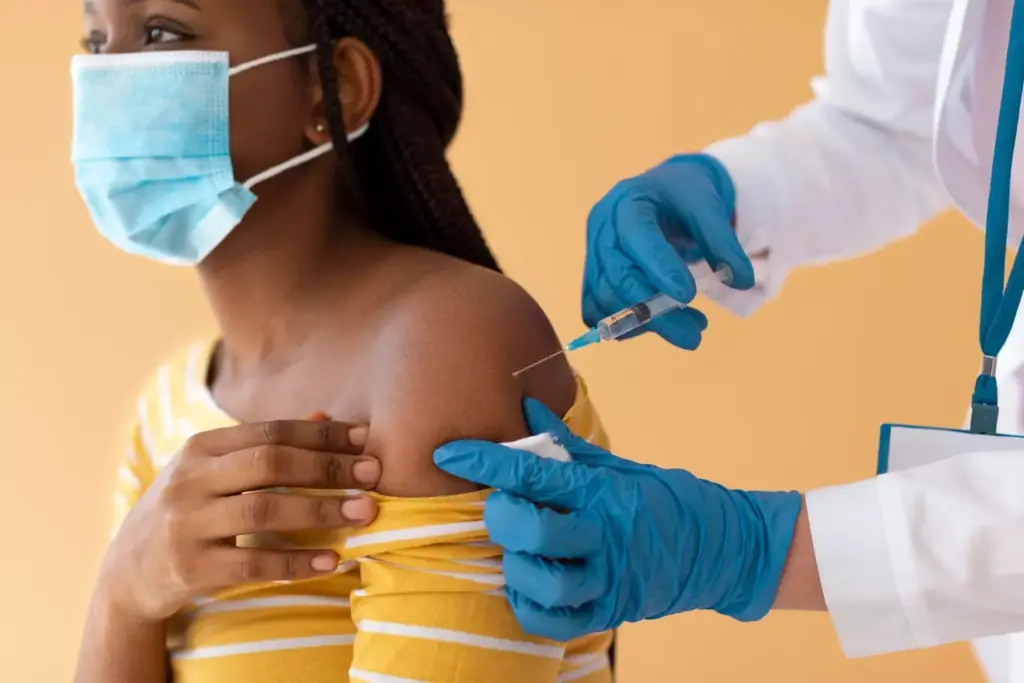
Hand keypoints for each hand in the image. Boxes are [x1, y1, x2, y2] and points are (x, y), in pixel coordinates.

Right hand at [100, 419, 381, 622]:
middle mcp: (190, 481)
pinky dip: (295, 563)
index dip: (320, 434)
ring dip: (321, 511)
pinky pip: (252, 564)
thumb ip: (267, 445)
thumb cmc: (190, 509)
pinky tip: (332, 560)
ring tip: (365, 512)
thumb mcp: (216, 470)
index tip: (364, 438)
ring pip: (263, 513)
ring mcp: (187, 525)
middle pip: (269, 464)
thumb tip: (328, 416)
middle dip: (327, 467)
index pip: (270, 432)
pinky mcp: (191, 569)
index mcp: (201, 448)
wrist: (128, 570)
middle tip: (373, 473)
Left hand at [434, 399, 800, 640]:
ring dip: (516, 564)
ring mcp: (608, 577)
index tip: (448, 452)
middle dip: (503, 516)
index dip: (484, 461)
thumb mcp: (616, 464)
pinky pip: (553, 620)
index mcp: (601, 490)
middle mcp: (602, 534)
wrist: (722, 548)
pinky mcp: (611, 611)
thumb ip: (564, 443)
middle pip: (532, 528)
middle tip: (503, 509)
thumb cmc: (663, 499)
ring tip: (519, 551)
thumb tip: (525, 408)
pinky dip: (528, 604)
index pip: (532, 471)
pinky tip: (528, 584)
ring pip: (541, 580)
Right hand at [582, 153, 755, 348]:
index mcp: (628, 202)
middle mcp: (603, 230)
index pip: (637, 236)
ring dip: (646, 323)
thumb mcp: (709, 206)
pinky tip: (660, 325)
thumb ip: (722, 242)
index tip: (688, 295)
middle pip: (618, 277)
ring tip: (690, 329)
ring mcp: (593, 255)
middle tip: (693, 338)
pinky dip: (627, 324)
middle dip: (654, 313)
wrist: (664, 192)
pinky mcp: (595, 277)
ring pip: (606, 299)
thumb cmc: (684, 194)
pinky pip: (597, 309)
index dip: (659, 267)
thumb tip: (742, 282)